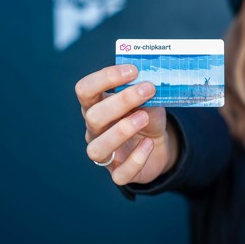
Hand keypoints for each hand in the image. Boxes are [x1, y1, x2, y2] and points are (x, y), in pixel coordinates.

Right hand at [75, 64, 177, 185]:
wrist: (158, 145)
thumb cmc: (146, 116)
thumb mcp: (148, 100)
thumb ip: (145, 91)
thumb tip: (148, 80)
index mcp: (96, 106)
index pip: (85, 89)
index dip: (105, 78)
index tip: (133, 70)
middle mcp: (94, 130)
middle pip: (93, 117)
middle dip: (121, 101)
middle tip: (147, 89)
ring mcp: (105, 154)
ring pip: (97, 149)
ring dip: (121, 131)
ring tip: (144, 117)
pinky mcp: (118, 173)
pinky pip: (121, 173)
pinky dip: (136, 158)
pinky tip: (149, 144)